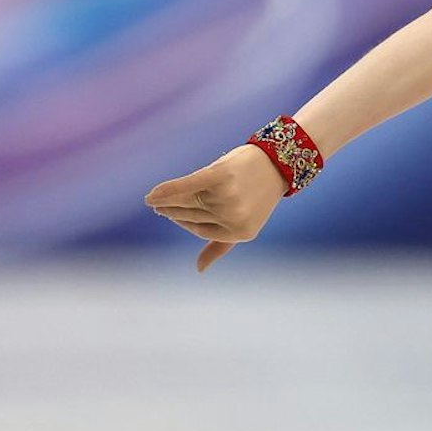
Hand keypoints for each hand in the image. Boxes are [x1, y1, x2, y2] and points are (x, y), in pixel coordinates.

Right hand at [144, 143, 289, 272]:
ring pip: (187, 200)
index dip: (182, 221)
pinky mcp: (220, 175)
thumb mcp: (244, 223)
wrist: (278, 160)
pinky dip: (168, 189)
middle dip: (172, 209)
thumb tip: (199, 270)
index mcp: (240, 232)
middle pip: (191, 213)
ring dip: (169, 198)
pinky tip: (153, 194)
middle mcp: (233, 216)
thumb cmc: (257, 193)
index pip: (198, 228)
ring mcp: (227, 196)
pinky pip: (187, 185)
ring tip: (157, 197)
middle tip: (158, 204)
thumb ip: (221, 245)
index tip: (169, 214)